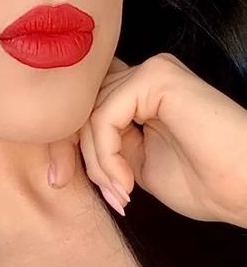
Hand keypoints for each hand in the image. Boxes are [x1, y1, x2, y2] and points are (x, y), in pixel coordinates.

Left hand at [47, 52, 246, 226]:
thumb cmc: (205, 182)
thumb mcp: (136, 165)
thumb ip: (105, 146)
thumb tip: (63, 145)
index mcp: (141, 92)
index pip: (83, 104)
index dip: (65, 143)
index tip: (60, 183)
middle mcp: (145, 74)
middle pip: (79, 105)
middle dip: (73, 154)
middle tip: (103, 195)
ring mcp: (152, 71)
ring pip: (89, 113)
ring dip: (96, 162)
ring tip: (122, 193)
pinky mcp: (157, 77)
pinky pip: (105, 116)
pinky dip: (106, 155)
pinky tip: (126, 181)